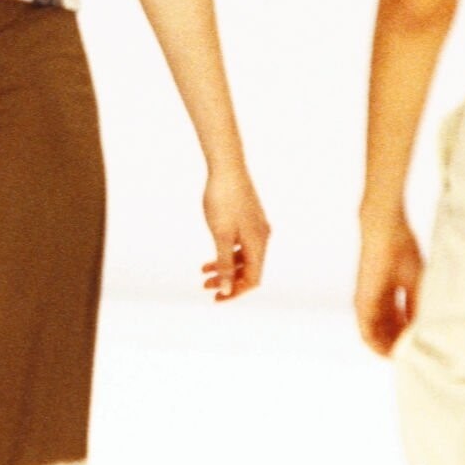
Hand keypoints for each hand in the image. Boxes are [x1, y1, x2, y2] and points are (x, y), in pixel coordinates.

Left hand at [201, 166, 269, 301]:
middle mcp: (262, 237)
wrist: (227, 167)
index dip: (235, 292)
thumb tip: (227, 290)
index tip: (216, 298)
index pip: (252, 279)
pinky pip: (241, 244)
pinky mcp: (249, 219)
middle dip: (228, 281)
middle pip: (249, 270)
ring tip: (203, 271)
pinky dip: (227, 252)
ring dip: (225, 267)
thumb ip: (225, 264)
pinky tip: (212, 254)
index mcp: (258, 243)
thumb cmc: (223, 199)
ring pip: (244, 257)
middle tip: (205, 287)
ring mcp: (257, 227)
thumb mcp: (221, 236)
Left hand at [354, 211, 422, 354]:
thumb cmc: (402, 251)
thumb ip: (417, 306)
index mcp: (386, 296)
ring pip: (375, 337)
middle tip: (415, 361)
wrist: (386, 233)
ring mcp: (365, 304)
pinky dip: (379, 345)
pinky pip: (367, 333)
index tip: (420, 349)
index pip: (396, 324)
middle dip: (400, 347)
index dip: (407, 338)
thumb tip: (426, 328)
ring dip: (390, 349)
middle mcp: (373, 303)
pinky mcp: (361, 304)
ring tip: (407, 362)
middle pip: (386, 333)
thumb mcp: (416, 283)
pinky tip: (393, 353)